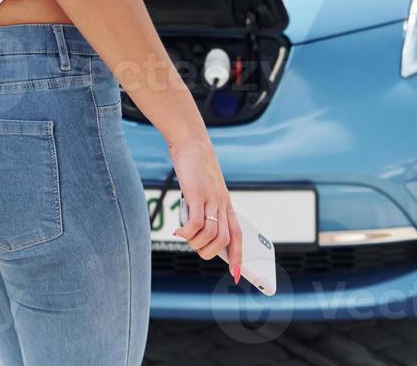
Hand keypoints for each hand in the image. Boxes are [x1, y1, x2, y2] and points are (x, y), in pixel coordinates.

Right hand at [167, 136, 242, 284]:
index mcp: (226, 204)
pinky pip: (195, 223)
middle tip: (196, 249)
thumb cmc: (196, 168)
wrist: (191, 143)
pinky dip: (186, 232)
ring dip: (196, 243)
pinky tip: (178, 230)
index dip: (238, 257)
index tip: (236, 274)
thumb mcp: (205, 190)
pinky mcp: (197, 194)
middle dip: (209, 253)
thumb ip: (204, 208)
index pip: (238, 236)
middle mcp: (222, 204)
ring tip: (185, 238)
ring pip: (211, 235)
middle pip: (224, 240)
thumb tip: (195, 230)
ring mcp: (211, 199)